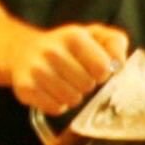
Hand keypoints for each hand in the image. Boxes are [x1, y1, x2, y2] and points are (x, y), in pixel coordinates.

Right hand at [11, 21, 130, 116]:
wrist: (24, 51)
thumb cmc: (67, 47)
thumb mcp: (93, 35)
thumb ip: (115, 43)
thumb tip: (119, 62)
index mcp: (73, 36)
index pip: (102, 68)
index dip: (102, 73)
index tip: (95, 69)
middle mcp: (51, 51)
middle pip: (87, 86)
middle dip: (86, 84)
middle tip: (77, 76)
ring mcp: (36, 70)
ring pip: (71, 100)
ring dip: (73, 96)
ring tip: (65, 83)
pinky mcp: (25, 88)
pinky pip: (55, 108)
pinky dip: (58, 104)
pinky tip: (52, 91)